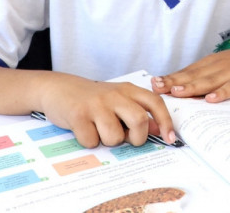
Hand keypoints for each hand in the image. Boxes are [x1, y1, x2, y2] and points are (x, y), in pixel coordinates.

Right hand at [39, 73, 174, 147]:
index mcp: (128, 90)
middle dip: (137, 138)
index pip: (155, 102)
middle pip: (139, 121)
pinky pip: (92, 141)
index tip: (171, 139)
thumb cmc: (93, 99)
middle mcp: (114, 94)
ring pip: (115, 136)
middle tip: (127, 139)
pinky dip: (90, 142)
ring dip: (109, 142)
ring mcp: (96, 104)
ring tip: (100, 131)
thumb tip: (158, 129)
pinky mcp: (78, 115)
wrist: (58, 88)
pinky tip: (84, 130)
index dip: (166, 121)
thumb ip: (137, 111)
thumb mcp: (117, 100)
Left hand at [151, 40, 229, 102]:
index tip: (152, 84)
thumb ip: (207, 77)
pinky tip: (211, 99)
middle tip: (156, 88)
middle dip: (173, 82)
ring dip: (192, 86)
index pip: (186, 72)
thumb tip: (185, 91)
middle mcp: (217, 67)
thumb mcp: (224, 66)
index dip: (170, 78)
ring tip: (177, 92)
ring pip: (209, 81)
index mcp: (211, 65)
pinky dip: (221, 93)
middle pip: (192, 76)